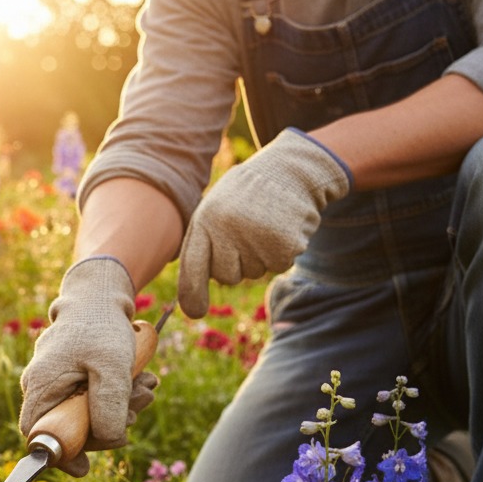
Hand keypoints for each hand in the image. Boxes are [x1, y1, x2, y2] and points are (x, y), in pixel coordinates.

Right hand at [19, 257, 158, 476]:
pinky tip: (139, 380)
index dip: (60, 455)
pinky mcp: (74, 380)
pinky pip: (94, 401)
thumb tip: (108, 441)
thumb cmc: (102, 325)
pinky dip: (119, 397)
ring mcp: (58, 384)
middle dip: (109, 425)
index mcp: (41, 385)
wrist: (100, 294)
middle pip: (70, 429)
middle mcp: (43, 387)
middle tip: (141, 404)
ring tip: (146, 384)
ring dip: (122, 408)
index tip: (85, 467)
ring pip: (87, 416)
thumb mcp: (112, 366)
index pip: (38, 435)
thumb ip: (108, 405)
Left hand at [177, 129, 351, 316]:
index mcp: (205, 220)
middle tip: (247, 233)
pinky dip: (282, 252)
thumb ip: (202, 244)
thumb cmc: (246, 196)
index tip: (195, 312)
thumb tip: (189, 298)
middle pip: (226, 277)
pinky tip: (282, 227)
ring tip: (264, 224)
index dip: (192, 294)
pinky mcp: (284, 244)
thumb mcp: (215, 210)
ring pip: (253, 273)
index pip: (193, 267)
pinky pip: (277, 266)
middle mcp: (227, 229)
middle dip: (236, 265)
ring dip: (260, 256)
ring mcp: (256, 237)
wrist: (292, 169)